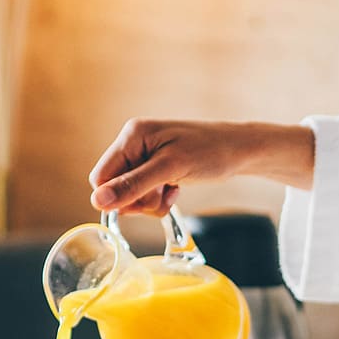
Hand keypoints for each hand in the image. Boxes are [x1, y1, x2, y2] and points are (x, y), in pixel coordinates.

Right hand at [88, 118, 314, 215]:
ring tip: (172, 192)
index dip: (117, 197)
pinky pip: (144, 192)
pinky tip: (175, 191)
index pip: (101, 177)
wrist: (240, 151)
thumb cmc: (210, 153)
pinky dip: (158, 198)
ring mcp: (145, 155)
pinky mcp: (156, 167)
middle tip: (162, 196)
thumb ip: (133, 185)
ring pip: (129, 193)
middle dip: (137, 200)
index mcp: (132, 136)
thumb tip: (98, 201)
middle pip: (114, 187)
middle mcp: (134, 143)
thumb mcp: (170, 169)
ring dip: (150, 201)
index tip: (142, 203)